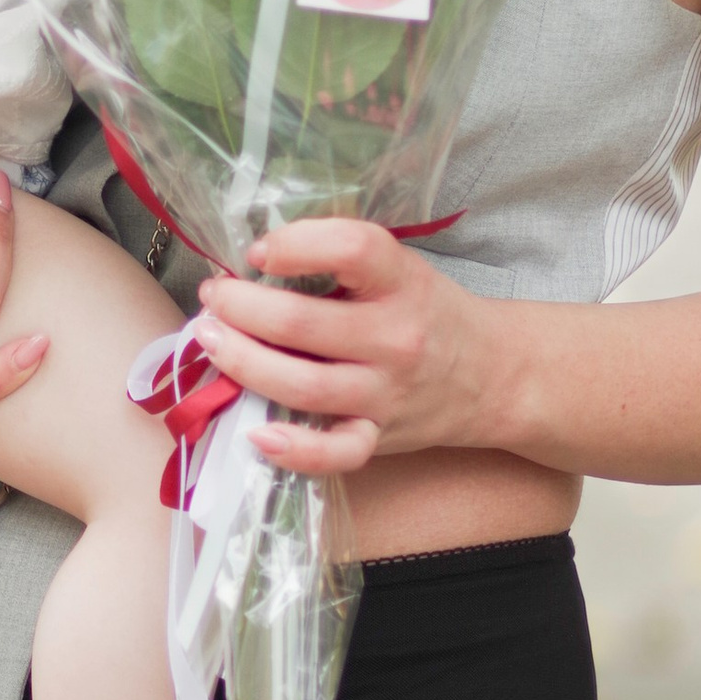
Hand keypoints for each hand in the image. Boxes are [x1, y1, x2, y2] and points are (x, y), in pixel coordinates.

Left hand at [189, 221, 503, 475]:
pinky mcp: (379, 437)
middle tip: (214, 297)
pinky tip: (254, 432)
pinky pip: (335, 454)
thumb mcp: (400, 268)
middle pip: (303, 324)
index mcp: (402, 281)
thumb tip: (253, 255)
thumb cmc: (427, 312)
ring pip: (302, 386)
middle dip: (240, 307)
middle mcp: (396, 338)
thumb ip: (340, 259)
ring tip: (209, 340)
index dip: (294, 245)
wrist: (491, 375)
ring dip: (242, 362)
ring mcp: (386, 393)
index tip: (256, 251)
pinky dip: (293, 450)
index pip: (352, 249)